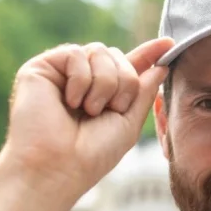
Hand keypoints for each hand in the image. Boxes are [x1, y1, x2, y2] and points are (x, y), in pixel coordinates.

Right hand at [0, 37, 174, 198]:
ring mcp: (62, 73)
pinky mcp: (41, 68)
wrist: (58, 165)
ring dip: (104, 84)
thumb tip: (161, 66)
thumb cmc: (92, 154)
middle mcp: (83, 81)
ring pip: (100, 51)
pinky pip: (75, 53)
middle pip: (117, 55)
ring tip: (88, 110)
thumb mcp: (129, 123)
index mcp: (104, 95)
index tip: (169, 44)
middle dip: (125, 82)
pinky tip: (70, 102)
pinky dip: (80, 80)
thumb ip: (144, 92)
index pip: (128, 66)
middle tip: (112, 109)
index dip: (149, 54)